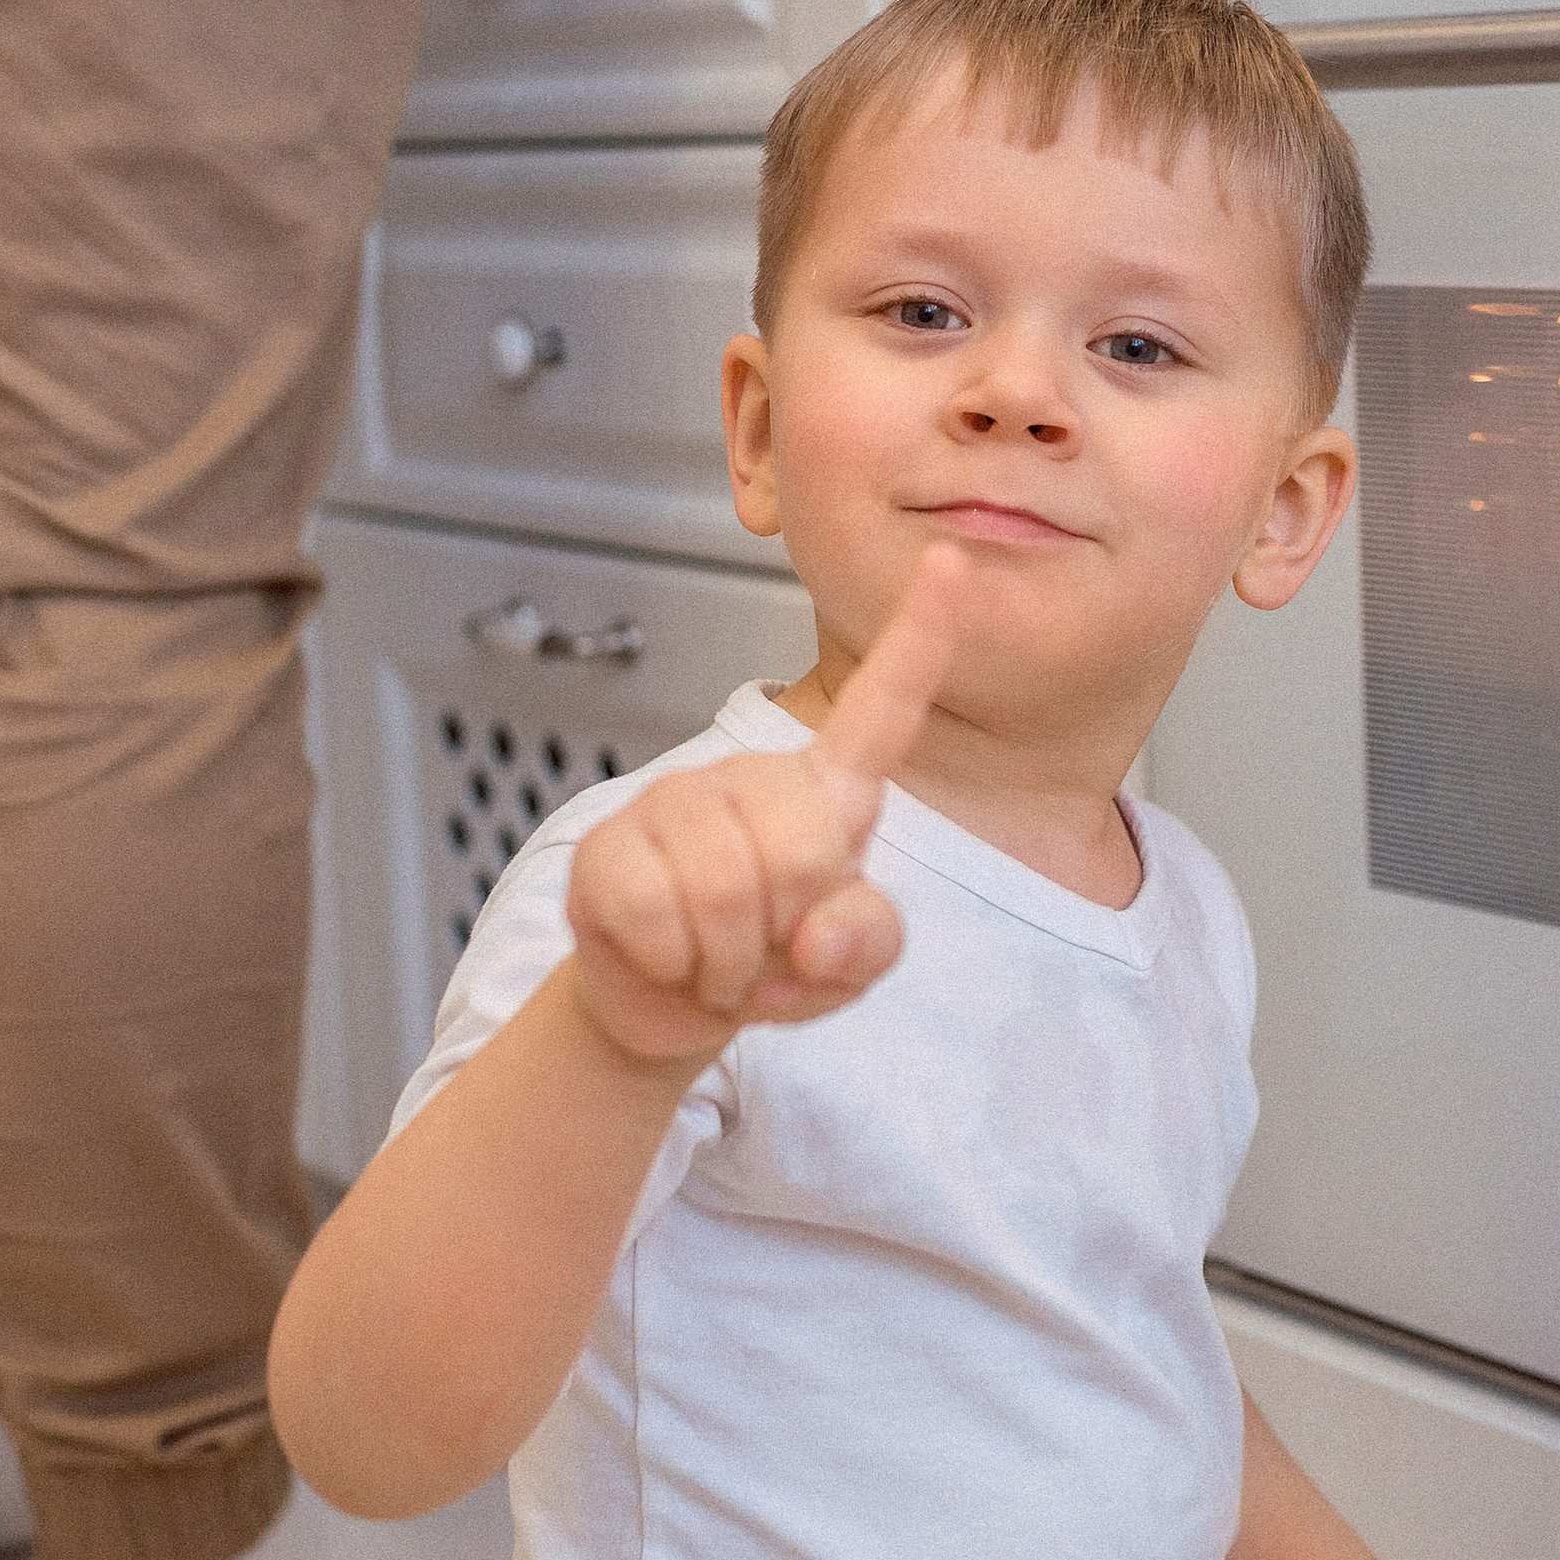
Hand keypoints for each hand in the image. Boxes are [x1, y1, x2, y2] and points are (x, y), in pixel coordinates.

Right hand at [564, 550, 964, 1063]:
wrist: (666, 1000)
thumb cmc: (770, 961)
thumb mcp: (845, 962)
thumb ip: (865, 943)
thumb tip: (816, 935)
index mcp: (827, 790)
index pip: (883, 704)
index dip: (920, 635)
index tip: (951, 559)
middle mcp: (753, 777)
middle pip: (804, 848)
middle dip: (789, 925)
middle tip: (766, 945)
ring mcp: (674, 800)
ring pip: (725, 890)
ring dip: (729, 957)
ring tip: (719, 954)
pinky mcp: (608, 843)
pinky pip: (654, 912)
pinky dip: (672, 962)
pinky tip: (669, 953)